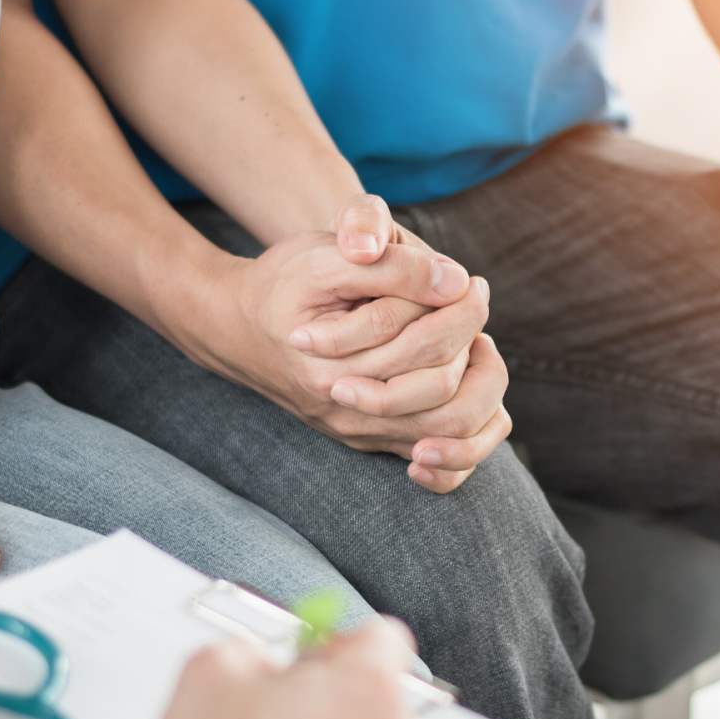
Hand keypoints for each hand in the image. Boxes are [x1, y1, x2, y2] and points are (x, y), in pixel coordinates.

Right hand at [194, 222, 509, 493]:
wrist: (242, 327)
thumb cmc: (285, 283)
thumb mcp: (326, 256)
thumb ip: (391, 266)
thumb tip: (456, 283)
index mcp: (332, 367)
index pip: (423, 343)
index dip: (460, 306)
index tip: (466, 279)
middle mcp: (346, 411)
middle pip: (442, 388)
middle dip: (471, 336)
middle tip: (475, 296)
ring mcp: (361, 432)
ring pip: (450, 429)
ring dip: (478, 379)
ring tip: (473, 335)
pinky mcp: (373, 440)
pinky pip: (443, 462)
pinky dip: (471, 421)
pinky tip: (466, 373)